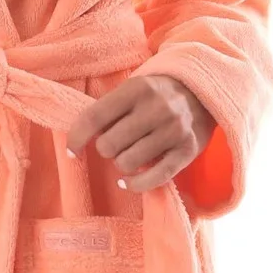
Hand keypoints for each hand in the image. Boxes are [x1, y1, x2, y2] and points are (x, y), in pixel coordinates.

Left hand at [66, 74, 216, 191]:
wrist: (202, 92)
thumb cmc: (156, 94)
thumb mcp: (133, 89)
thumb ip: (109, 110)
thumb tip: (78, 139)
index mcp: (137, 88)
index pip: (95, 116)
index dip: (77, 137)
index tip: (71, 151)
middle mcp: (157, 108)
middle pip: (109, 145)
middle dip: (105, 150)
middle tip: (114, 145)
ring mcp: (174, 130)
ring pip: (127, 163)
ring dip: (122, 164)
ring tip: (129, 154)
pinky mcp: (188, 151)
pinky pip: (154, 178)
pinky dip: (135, 185)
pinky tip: (127, 182)